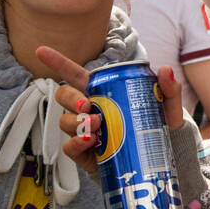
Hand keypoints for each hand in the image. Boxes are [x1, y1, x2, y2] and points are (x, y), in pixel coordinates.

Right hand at [36, 46, 184, 173]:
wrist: (159, 158)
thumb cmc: (158, 126)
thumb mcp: (167, 106)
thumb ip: (169, 88)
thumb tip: (165, 70)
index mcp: (102, 92)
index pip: (75, 75)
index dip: (57, 62)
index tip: (40, 50)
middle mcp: (88, 110)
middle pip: (64, 96)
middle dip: (70, 97)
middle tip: (87, 104)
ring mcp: (83, 131)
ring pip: (64, 121)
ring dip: (75, 121)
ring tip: (96, 124)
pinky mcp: (85, 153)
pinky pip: (69, 147)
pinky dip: (76, 142)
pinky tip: (89, 140)